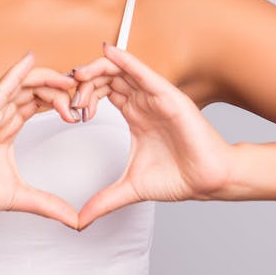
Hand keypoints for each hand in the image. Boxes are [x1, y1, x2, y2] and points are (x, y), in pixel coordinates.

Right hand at [0, 52, 80, 228]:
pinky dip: (16, 73)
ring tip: (69, 82)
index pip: (38, 103)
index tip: (82, 108)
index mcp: (7, 128)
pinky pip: (0, 88)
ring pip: (22, 85)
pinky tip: (30, 60)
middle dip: (60, 89)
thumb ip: (47, 205)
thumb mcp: (19, 197)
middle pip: (35, 90)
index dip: (61, 100)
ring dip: (47, 81)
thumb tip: (74, 220)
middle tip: (83, 95)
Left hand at [72, 43, 235, 228]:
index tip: (68, 112)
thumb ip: (103, 201)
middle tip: (67, 98)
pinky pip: (143, 72)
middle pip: (107, 77)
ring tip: (76, 77)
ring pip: (120, 70)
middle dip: (83, 83)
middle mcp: (143, 101)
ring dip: (96, 70)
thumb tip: (80, 222)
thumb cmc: (178, 177)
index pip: (103, 91)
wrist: (208, 181)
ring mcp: (155, 96)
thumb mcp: (129, 188)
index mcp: (135, 114)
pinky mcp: (168, 96)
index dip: (82, 95)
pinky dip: (125, 60)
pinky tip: (108, 52)